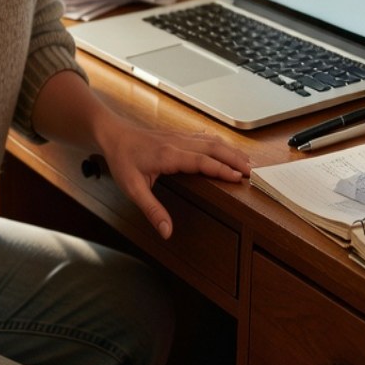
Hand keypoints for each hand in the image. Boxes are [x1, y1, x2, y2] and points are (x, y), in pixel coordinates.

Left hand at [98, 116, 249, 239]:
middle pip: (213, 147)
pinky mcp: (178, 135)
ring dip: (230, 150)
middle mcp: (177, 143)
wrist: (113, 134)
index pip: (202, 161)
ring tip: (247, 162)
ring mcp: (179, 136)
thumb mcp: (132, 188)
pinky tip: (226, 149)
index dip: (221, 169)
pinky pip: (204, 137)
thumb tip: (166, 231)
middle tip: (252, 171)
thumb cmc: (121, 159)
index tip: (238, 178)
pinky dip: (219, 143)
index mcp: (168, 155)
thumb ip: (152, 210)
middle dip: (234, 158)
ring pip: (211, 141)